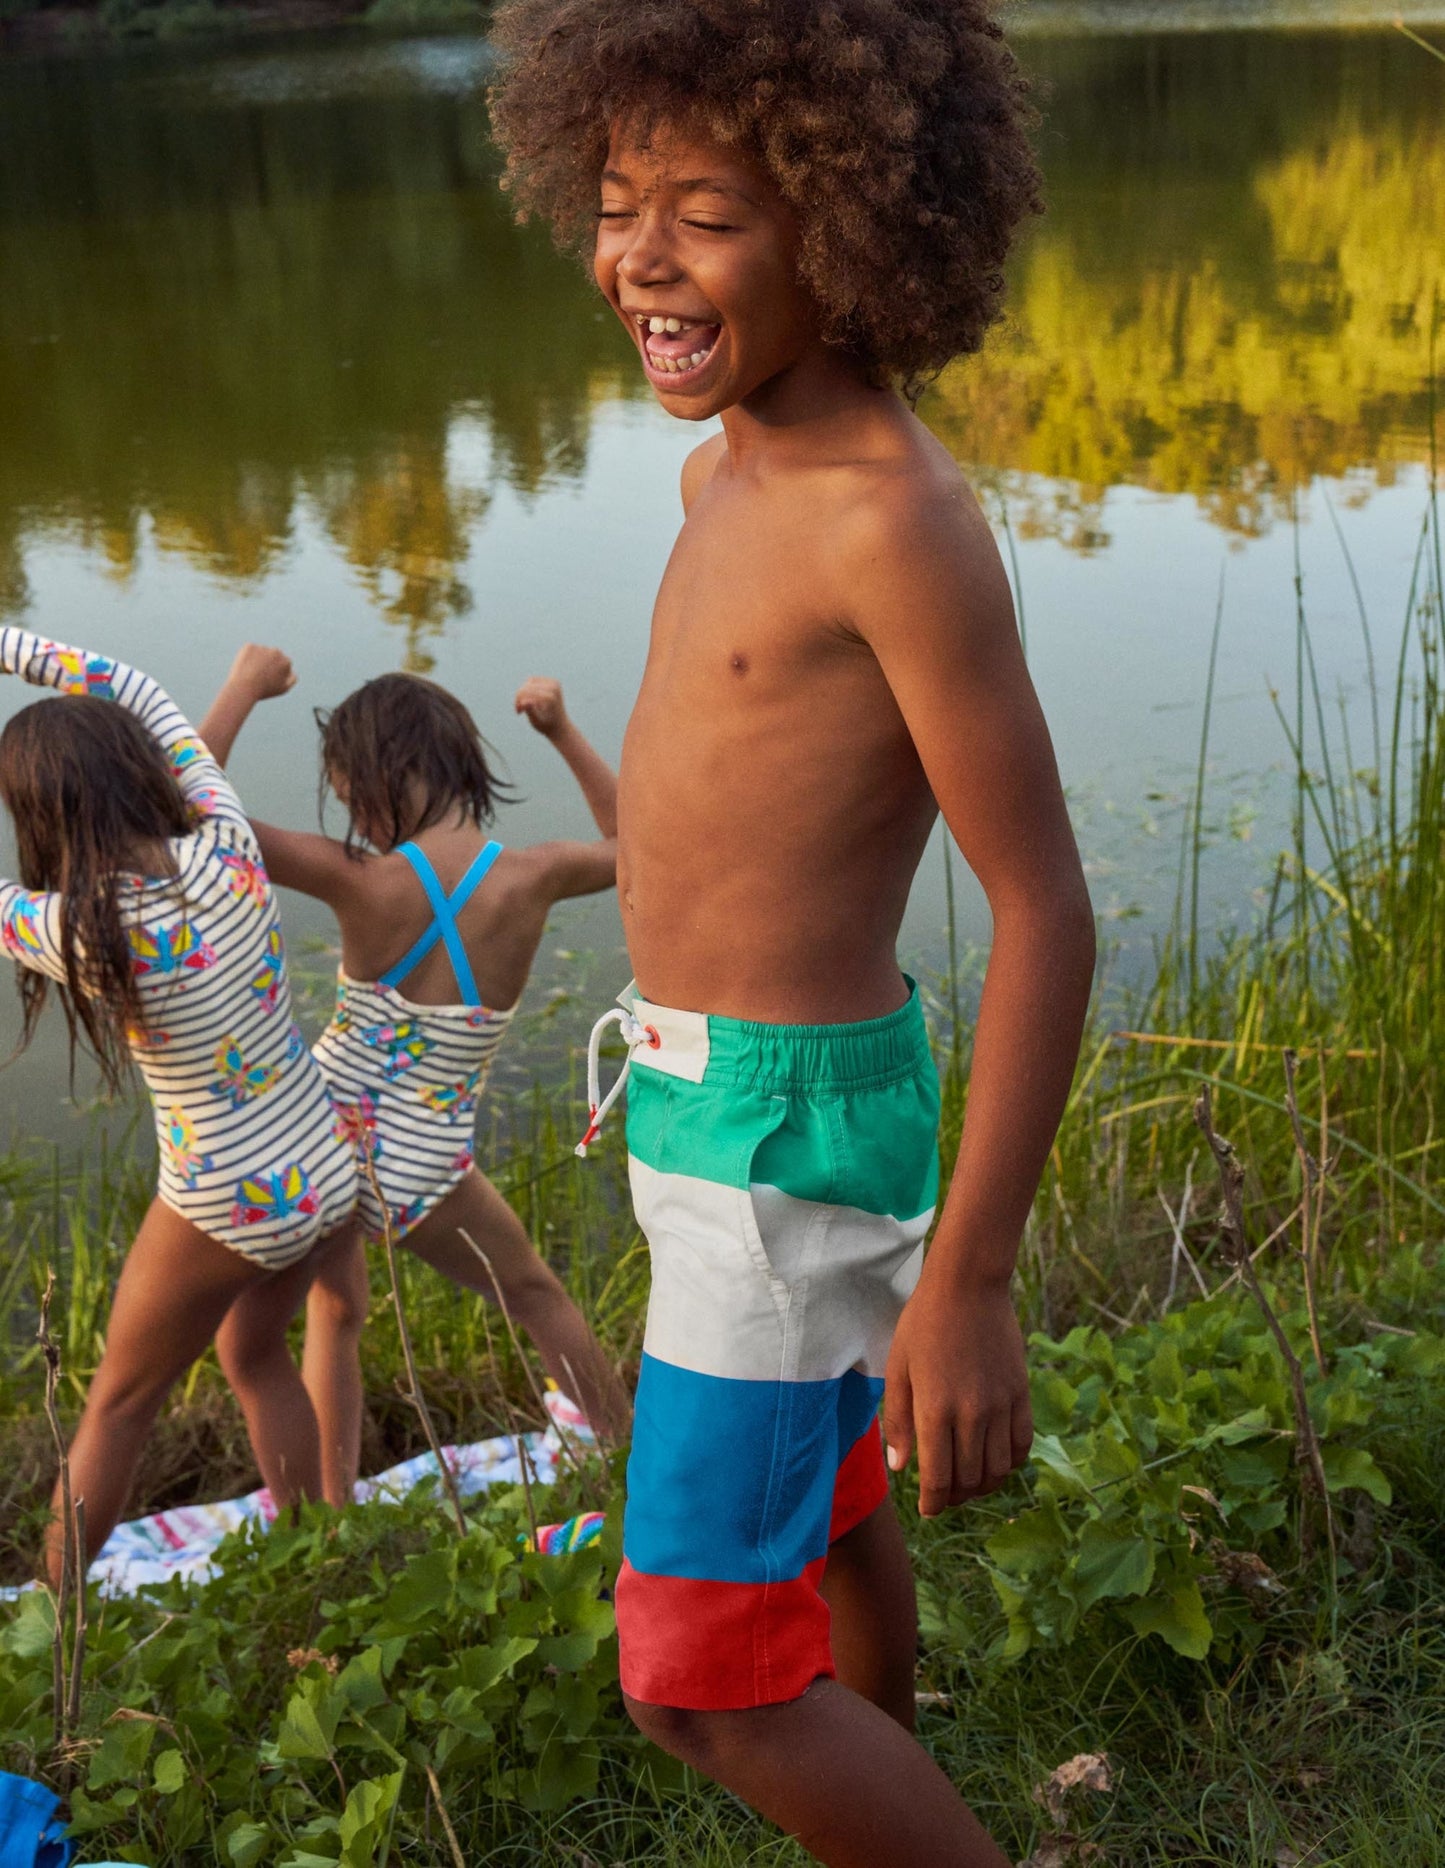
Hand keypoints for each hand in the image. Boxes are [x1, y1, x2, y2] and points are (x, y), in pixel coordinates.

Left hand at [229, 644, 295, 702]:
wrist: (244, 686)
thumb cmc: (264, 690)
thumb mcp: (282, 689)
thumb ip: (292, 680)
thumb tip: (292, 671)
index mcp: (286, 662)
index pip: (283, 664)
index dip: (276, 672)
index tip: (269, 680)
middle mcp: (276, 652)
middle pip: (273, 656)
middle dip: (267, 663)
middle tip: (259, 676)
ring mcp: (263, 648)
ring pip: (260, 653)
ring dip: (257, 660)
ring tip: (251, 673)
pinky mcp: (250, 646)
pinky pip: (249, 651)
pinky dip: (247, 658)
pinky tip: (245, 667)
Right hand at [514, 676, 568, 738]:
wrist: (560, 727)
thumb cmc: (546, 726)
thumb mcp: (536, 722)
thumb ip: (531, 711)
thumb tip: (524, 702)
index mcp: (550, 697)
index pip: (526, 692)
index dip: (518, 701)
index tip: (518, 713)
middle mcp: (554, 687)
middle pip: (527, 686)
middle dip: (520, 697)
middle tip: (519, 710)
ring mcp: (555, 683)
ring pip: (529, 681)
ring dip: (524, 693)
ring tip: (523, 705)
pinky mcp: (553, 682)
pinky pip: (534, 681)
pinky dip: (529, 690)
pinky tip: (530, 700)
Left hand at [882, 1274, 1032, 1515]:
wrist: (968, 1287)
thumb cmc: (923, 1324)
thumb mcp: (898, 1369)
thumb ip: (899, 1421)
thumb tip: (901, 1468)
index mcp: (934, 1409)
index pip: (938, 1478)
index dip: (933, 1502)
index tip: (929, 1510)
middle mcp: (971, 1414)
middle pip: (969, 1480)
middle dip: (955, 1498)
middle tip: (945, 1496)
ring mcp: (1001, 1405)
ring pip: (998, 1470)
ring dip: (983, 1486)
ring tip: (969, 1484)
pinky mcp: (1021, 1394)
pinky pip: (1022, 1445)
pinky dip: (1009, 1464)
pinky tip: (995, 1462)